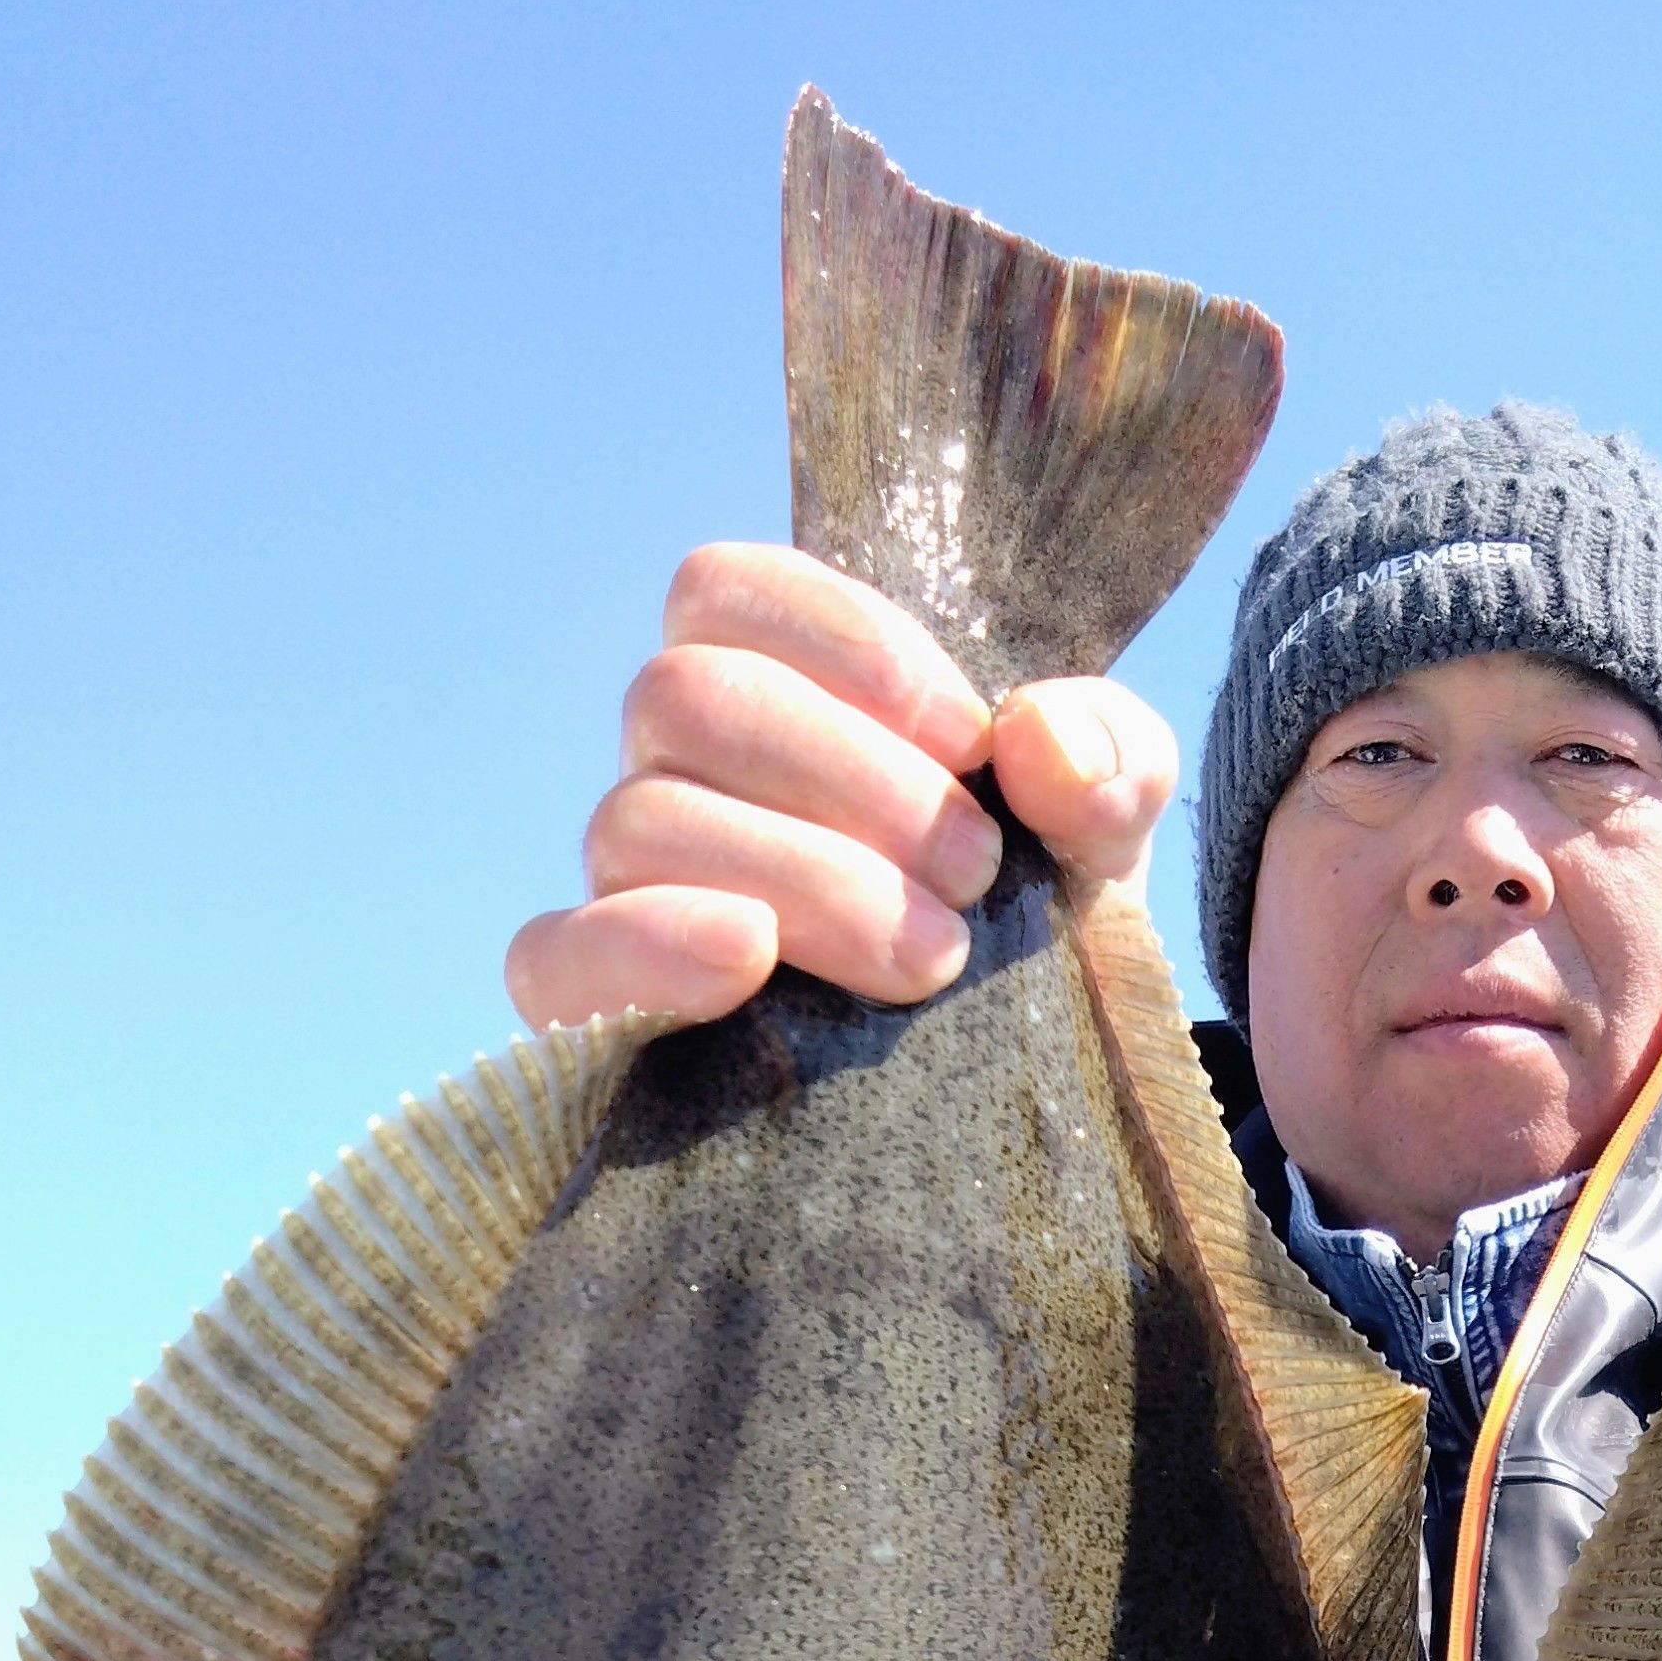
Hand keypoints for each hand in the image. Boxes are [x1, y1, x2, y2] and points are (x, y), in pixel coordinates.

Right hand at [505, 544, 1181, 1030]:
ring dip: (802, 877)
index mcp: (765, 680)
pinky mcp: (597, 1002)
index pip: (727, 592)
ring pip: (643, 821)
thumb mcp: (1101, 825)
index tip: (972, 741)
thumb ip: (1108, 757)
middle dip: (851, 783)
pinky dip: (641, 947)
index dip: (849, 649)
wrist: (1022, 1068)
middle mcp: (674, 764)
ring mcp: (628, 881)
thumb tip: (1044, 742)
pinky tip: (746, 957)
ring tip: (931, 957)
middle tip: (973, 874)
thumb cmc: (1033, 907)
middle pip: (690, 701)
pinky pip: (554, 956)